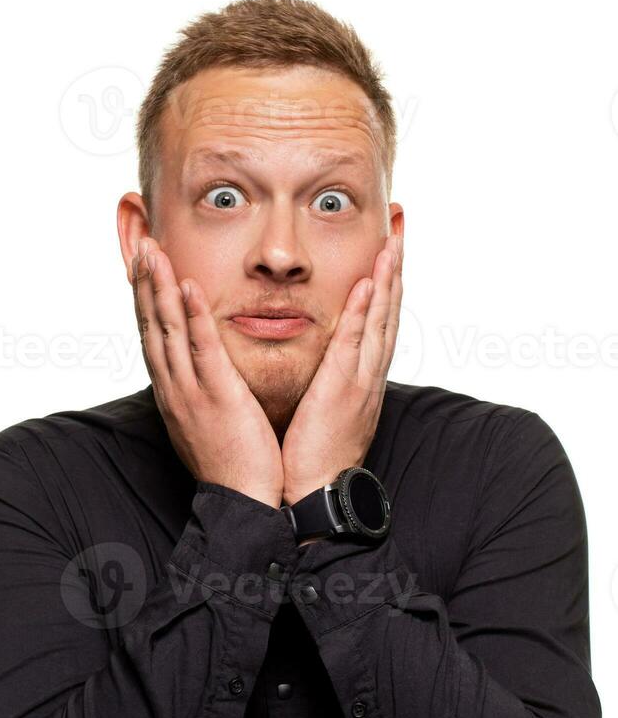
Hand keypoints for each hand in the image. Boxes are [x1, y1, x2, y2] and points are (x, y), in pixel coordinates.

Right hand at [131, 238, 284, 508]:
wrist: (243, 500)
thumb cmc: (231, 461)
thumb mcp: (206, 420)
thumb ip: (200, 389)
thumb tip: (199, 370)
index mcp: (173, 391)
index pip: (153, 336)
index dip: (146, 299)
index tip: (143, 267)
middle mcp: (174, 387)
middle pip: (152, 326)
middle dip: (145, 283)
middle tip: (140, 244)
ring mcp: (191, 391)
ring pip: (169, 330)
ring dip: (160, 288)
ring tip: (153, 252)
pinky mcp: (217, 396)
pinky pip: (202, 349)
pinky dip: (193, 316)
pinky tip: (188, 286)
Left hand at [281, 233, 402, 506]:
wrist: (318, 494)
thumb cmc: (317, 455)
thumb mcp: (330, 408)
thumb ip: (332, 378)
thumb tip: (329, 359)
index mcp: (364, 375)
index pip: (381, 317)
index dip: (388, 279)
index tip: (390, 243)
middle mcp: (370, 372)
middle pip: (390, 308)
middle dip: (396, 263)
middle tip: (400, 223)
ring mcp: (360, 380)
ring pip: (380, 319)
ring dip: (388, 277)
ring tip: (393, 238)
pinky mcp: (342, 391)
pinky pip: (355, 344)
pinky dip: (364, 313)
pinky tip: (369, 283)